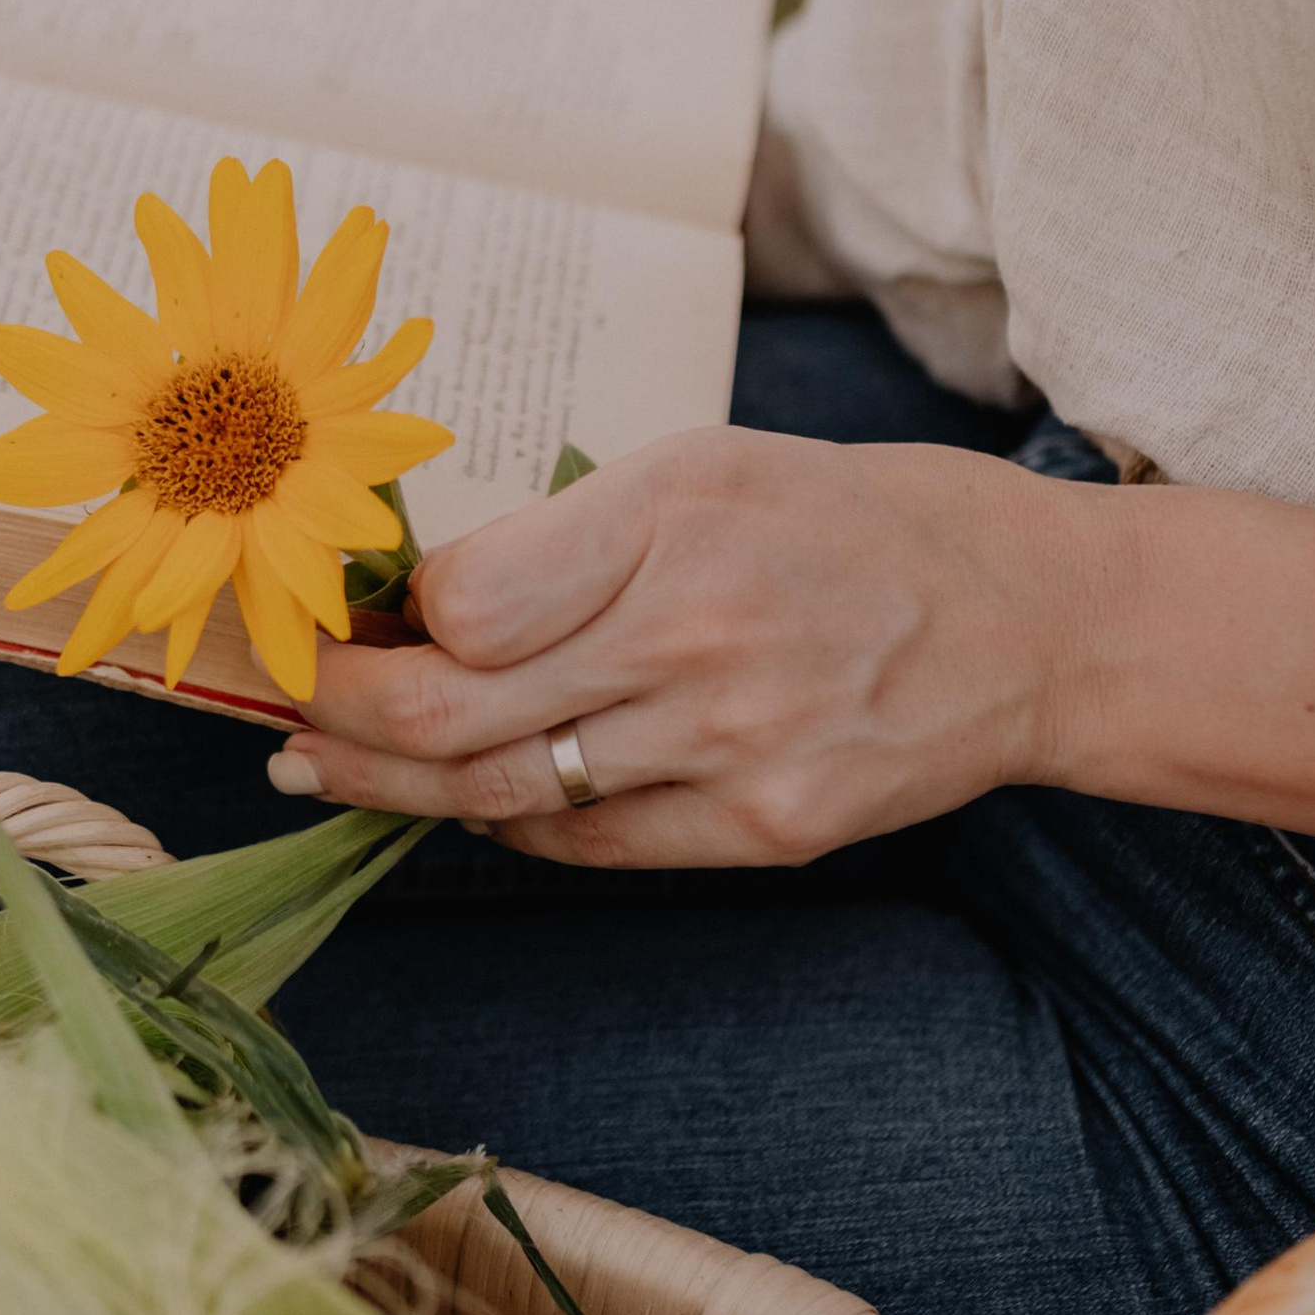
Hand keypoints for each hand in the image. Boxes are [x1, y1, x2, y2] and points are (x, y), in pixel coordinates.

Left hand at [268, 429, 1069, 866]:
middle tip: (284, 712)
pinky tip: (466, 802)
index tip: (336, 617)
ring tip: (329, 767)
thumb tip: (412, 608)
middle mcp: (696, 633)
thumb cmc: (847, 523)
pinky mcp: (768, 827)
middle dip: (338, 721)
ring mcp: (735, 744)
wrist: (1030, 618)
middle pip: (449, 717)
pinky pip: (592, 843)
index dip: (380, 621)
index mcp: (670, 515)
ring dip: (394, 788)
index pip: (460, 602)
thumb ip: (563, 536)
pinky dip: (514, 823)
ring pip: (500, 794)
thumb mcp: (702, 471)